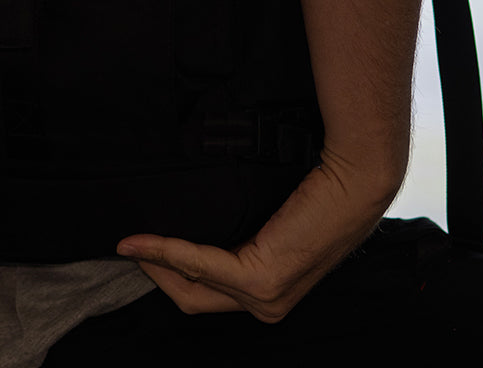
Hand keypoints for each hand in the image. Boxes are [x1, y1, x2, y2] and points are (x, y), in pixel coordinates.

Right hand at [116, 147, 397, 322]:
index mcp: (271, 292)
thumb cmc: (321, 188)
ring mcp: (265, 297)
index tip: (139, 247)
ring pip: (189, 287)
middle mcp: (268, 304)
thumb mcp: (270, 216)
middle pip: (191, 298)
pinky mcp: (261, 279)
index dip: (168, 272)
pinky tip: (142, 240)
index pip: (206, 292)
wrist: (354, 178)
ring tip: (128, 241)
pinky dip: (166, 252)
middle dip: (154, 273)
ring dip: (154, 262)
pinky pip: (198, 265)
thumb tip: (197, 214)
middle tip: (127, 244)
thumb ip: (238, 229)